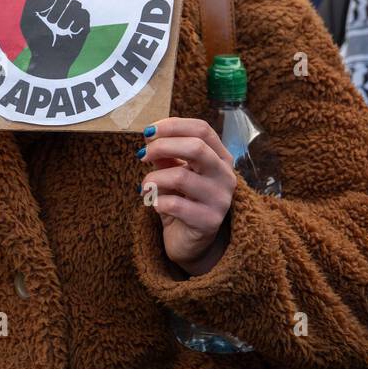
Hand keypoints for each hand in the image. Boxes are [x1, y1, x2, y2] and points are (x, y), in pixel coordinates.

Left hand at [21, 0, 89, 78]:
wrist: (49, 59)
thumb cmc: (36, 41)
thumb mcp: (26, 20)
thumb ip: (32, 2)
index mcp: (48, 7)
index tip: (42, 13)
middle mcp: (61, 10)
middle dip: (58, 8)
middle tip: (51, 22)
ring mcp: (73, 17)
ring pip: (76, 3)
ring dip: (67, 15)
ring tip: (61, 28)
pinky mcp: (83, 25)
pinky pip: (85, 13)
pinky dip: (78, 21)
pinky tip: (71, 31)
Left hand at [139, 117, 236, 276]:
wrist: (191, 243)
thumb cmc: (183, 201)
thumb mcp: (173, 172)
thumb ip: (166, 154)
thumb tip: (150, 136)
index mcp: (220, 157)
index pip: (202, 129)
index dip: (173, 125)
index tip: (148, 131)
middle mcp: (225, 175)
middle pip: (196, 147)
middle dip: (162, 146)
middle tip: (142, 155)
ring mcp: (220, 199)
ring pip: (181, 177)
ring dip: (154, 179)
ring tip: (144, 187)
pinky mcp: (209, 222)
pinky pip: (176, 205)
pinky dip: (157, 201)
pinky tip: (154, 204)